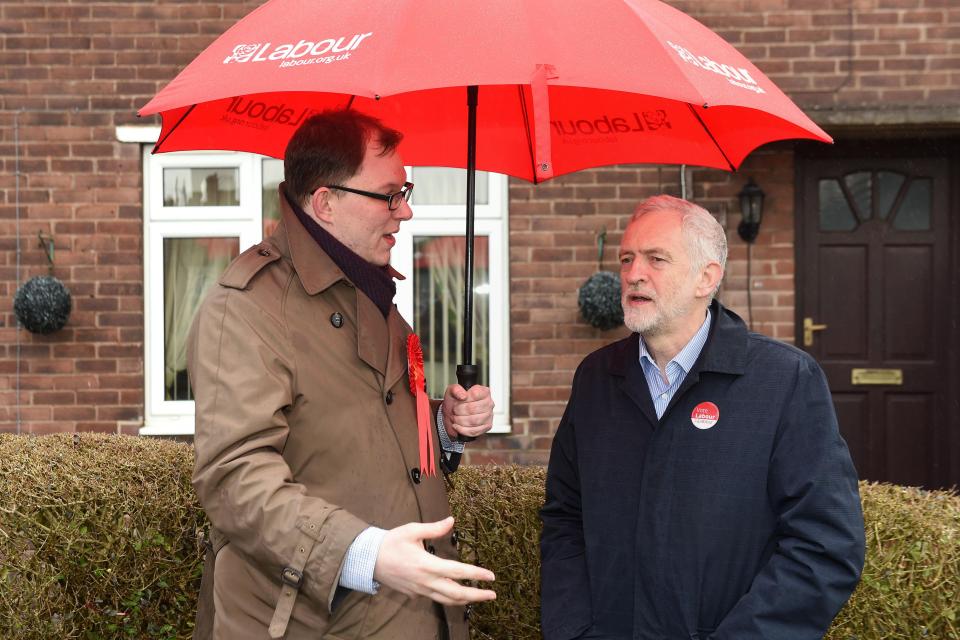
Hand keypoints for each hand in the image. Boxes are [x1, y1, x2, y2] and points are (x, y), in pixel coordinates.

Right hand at [373, 517, 495, 605]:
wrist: (368, 560)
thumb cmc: (391, 542)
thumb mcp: (412, 530)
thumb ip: (434, 528)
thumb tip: (452, 520)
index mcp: (427, 565)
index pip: (458, 572)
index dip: (476, 574)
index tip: (491, 576)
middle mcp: (425, 582)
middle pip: (456, 594)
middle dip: (476, 596)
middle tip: (492, 594)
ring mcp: (420, 591)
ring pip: (447, 600)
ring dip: (465, 600)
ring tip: (480, 597)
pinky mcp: (414, 595)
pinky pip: (435, 598)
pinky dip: (449, 598)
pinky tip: (457, 593)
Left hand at [442, 384, 493, 439]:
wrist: (453, 414)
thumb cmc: (455, 401)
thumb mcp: (452, 391)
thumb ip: (456, 389)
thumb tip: (463, 395)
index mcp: (483, 391)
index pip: (475, 394)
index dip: (464, 399)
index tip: (459, 400)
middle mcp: (489, 403)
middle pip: (473, 409)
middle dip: (459, 411)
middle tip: (455, 410)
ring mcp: (489, 415)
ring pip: (473, 421)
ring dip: (460, 420)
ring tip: (455, 418)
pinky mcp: (487, 426)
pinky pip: (474, 431)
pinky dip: (462, 429)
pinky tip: (457, 425)